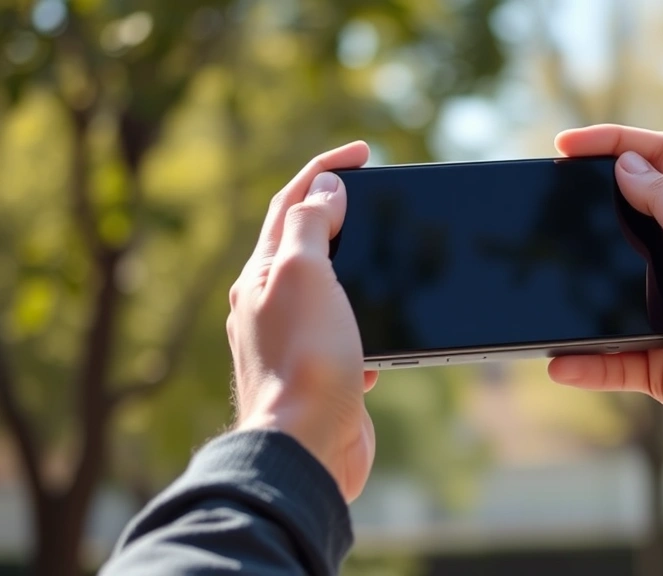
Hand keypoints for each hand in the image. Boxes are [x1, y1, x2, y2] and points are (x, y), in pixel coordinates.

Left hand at [227, 142, 378, 500]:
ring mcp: (296, 340)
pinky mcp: (323, 372)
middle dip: (342, 215)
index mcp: (262, 275)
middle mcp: (271, 304)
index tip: (365, 151)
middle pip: (306, 242)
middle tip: (377, 198)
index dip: (326, 168)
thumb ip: (311, 225)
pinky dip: (368, 325)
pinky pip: (348, 334)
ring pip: (332, 289)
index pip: (292, 203)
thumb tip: (324, 187)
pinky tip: (383, 338)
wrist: (306, 448)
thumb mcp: (305, 275)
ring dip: (360, 271)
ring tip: (391, 264)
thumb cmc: (304, 360)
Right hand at [548, 125, 662, 452]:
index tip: (565, 145)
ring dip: (577, 294)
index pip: (660, 156)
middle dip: (586, 209)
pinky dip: (584, 362)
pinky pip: (608, 357)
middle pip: (628, 216)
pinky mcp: (656, 358)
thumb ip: (662, 194)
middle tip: (546, 204)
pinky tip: (560, 363)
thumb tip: (626, 166)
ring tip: (543, 290)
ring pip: (609, 291)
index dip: (615, 141)